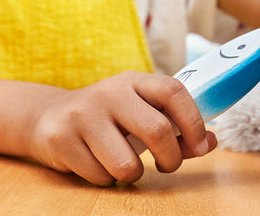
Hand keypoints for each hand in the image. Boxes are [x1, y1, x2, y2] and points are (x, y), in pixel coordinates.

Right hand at [28, 71, 216, 185]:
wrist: (48, 116)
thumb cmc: (108, 118)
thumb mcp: (139, 111)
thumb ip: (175, 127)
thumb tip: (210, 142)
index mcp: (134, 81)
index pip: (173, 90)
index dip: (194, 120)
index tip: (202, 143)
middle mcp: (110, 93)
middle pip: (156, 130)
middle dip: (170, 158)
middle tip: (166, 165)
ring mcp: (84, 115)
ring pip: (126, 163)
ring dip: (132, 174)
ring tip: (123, 163)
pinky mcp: (62, 139)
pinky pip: (99, 176)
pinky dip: (105, 178)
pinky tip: (96, 162)